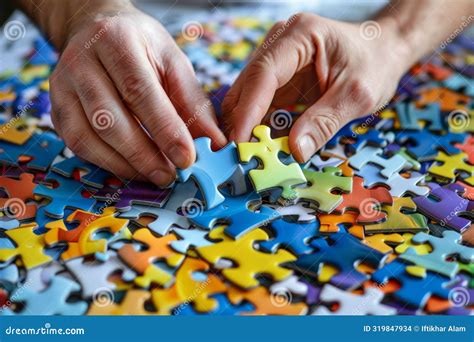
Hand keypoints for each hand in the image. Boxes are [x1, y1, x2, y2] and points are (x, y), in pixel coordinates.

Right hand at [50, 5, 225, 185]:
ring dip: (125, 164)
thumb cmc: (142, 47)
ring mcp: (62, 86)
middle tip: (171, 175)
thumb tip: (214, 143)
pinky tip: (131, 168)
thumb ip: (193, 104)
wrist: (98, 29)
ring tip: (155, 175)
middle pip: (109, 119)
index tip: (186, 158)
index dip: (164, 129)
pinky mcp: (56, 108)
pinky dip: (106, 162)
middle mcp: (81, 62)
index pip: (139, 91)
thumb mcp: (174, 63)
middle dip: (144, 155)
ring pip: (88, 136)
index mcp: (116, 41)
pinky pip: (77, 144)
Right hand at [222, 13, 410, 161]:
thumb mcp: (357, 95)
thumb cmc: (376, 63)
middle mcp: (281, 43)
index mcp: (300, 35)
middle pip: (247, 85)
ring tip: (246, 155)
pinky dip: (258, 127)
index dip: (248, 111)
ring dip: (246, 127)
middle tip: (238, 155)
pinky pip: (260, 105)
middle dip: (239, 121)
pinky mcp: (279, 78)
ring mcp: (277, 61)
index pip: (264, 74)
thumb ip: (324, 122)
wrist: (384, 50)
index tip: (240, 141)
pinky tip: (259, 146)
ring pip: (247, 97)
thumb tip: (294, 151)